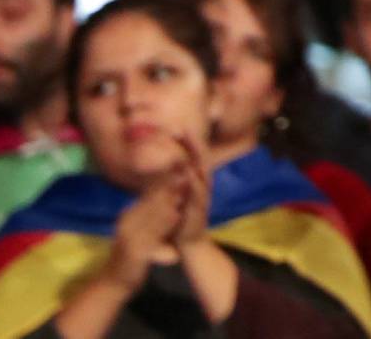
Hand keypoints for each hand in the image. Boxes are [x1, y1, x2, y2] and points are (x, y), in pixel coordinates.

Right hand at [107, 174, 185, 288]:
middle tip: (184, 176)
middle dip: (168, 189)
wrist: (115, 280)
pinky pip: (153, 234)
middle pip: (150, 203)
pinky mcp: (136, 251)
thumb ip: (144, 214)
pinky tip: (176, 215)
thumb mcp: (134, 230)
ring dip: (169, 201)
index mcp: (127, 216)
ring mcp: (130, 237)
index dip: (162, 184)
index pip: (146, 197)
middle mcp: (127, 223)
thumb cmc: (129, 254)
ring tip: (183, 190)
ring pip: (152, 216)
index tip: (177, 171)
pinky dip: (165, 222)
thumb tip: (159, 194)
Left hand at [168, 136, 211, 251]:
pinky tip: (188, 172)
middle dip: (193, 142)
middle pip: (200, 158)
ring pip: (201, 171)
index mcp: (197, 180)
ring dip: (195, 156)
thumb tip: (167, 162)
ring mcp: (203, 196)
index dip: (188, 141)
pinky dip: (194, 181)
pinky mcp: (199, 210)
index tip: (178, 126)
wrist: (190, 244)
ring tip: (188, 142)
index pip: (194, 155)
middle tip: (184, 128)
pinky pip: (198, 193)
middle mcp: (202, 185)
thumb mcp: (179, 195)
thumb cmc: (183, 217)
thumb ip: (175, 179)